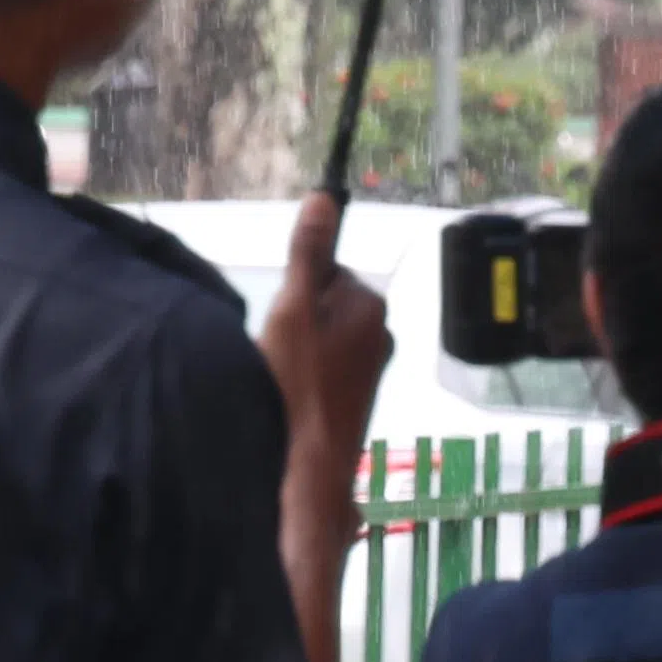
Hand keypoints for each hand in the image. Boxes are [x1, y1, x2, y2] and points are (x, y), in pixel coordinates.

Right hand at [261, 187, 396, 459]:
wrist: (311, 464)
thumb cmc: (299, 383)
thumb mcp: (293, 309)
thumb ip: (308, 253)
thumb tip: (324, 197)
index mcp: (371, 304)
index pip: (323, 272)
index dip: (294, 292)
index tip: (282, 321)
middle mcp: (381, 331)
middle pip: (321, 304)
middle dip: (295, 322)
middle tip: (279, 353)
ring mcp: (372, 365)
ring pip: (320, 339)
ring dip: (297, 351)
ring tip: (284, 377)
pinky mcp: (359, 394)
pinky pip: (323, 368)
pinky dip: (304, 376)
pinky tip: (292, 395)